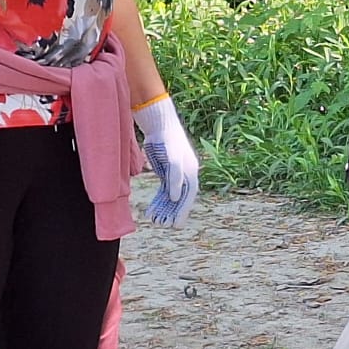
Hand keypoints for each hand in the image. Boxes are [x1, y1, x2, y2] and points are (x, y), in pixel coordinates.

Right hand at [134, 94, 199, 224]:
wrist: (159, 122)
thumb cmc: (161, 144)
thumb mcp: (165, 165)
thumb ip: (169, 179)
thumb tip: (168, 196)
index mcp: (189, 170)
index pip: (189, 193)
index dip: (183, 208)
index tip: (176, 222)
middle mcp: (189, 167)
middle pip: (188, 194)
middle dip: (181, 211)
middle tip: (174, 226)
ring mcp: (184, 162)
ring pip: (183, 188)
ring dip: (176, 205)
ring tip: (167, 219)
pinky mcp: (175, 156)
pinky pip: (176, 175)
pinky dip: (175, 186)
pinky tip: (171, 198)